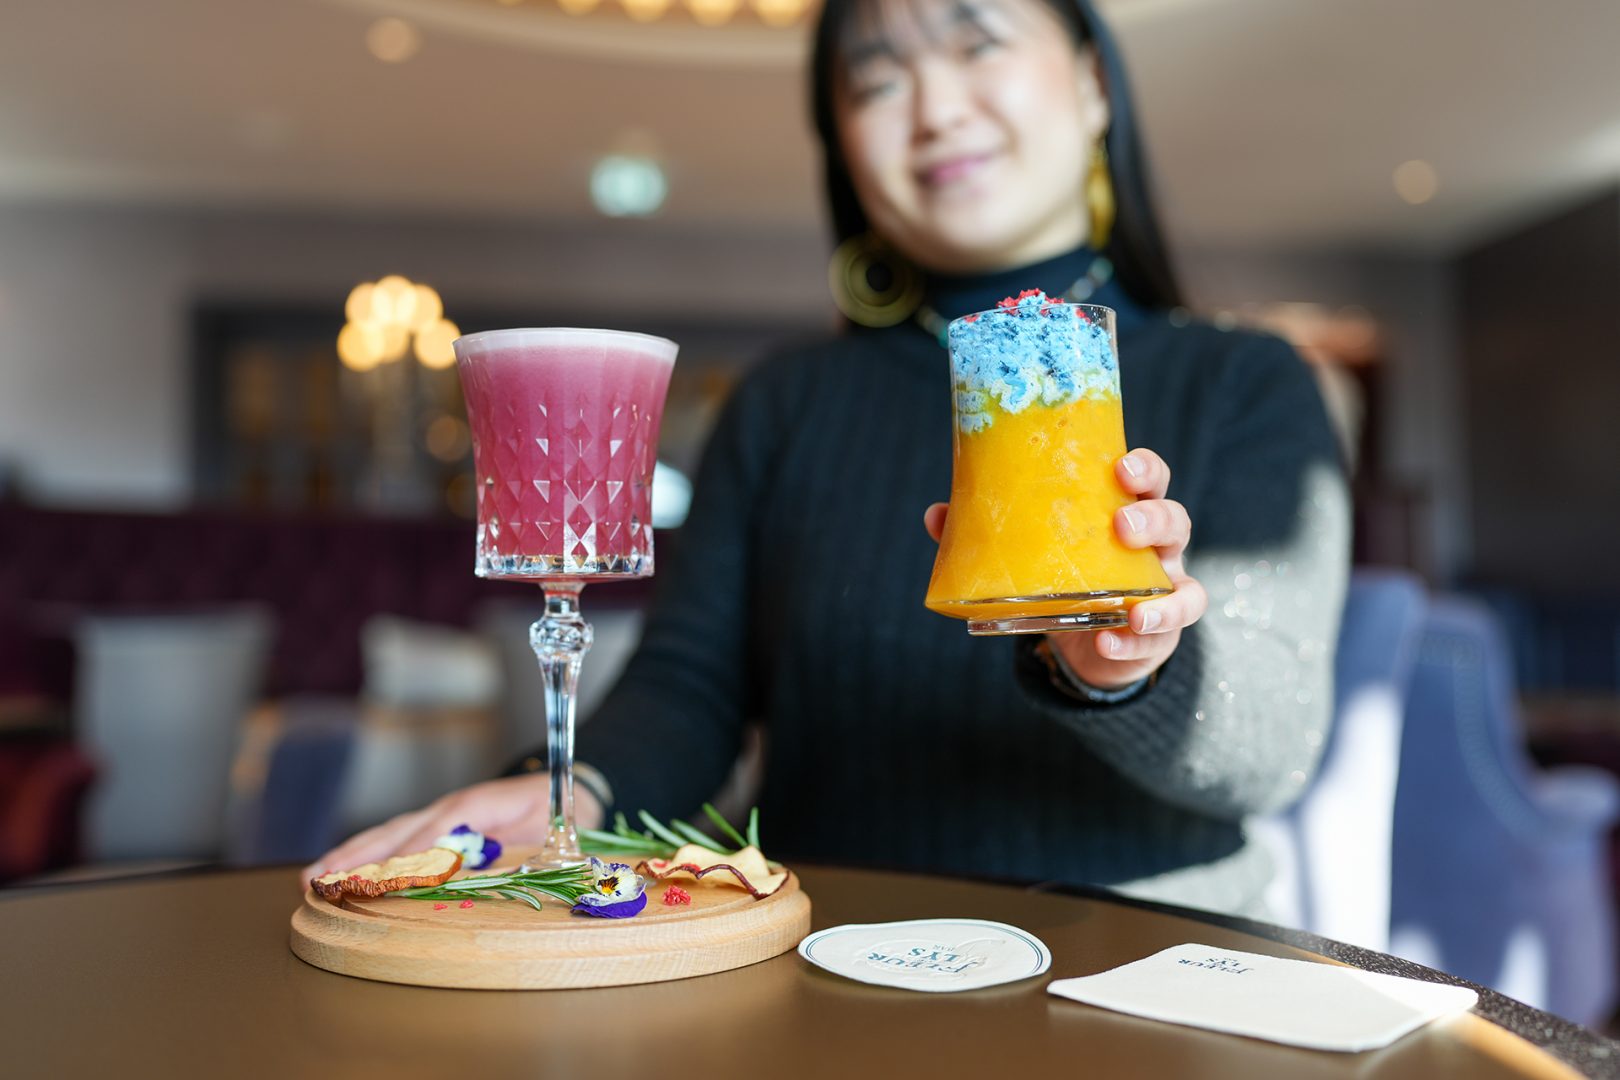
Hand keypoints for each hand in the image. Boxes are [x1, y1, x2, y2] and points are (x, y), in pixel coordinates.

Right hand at [301, 773, 603, 878]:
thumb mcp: (545, 826)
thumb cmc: (556, 809)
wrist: (569, 789)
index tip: (381, 879)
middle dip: (356, 856)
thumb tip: (468, 873)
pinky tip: (344, 874)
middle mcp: (451, 810)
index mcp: (477, 805)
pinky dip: (369, 857)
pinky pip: (400, 841)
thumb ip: (511, 846)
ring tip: (314, 878)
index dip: (410, 853)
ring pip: (389, 836)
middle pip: (397, 831)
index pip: (436, 829)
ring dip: (351, 857)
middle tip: (317, 879)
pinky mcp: (441, 828)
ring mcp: (442, 818)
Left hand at [923, 447, 1206, 691]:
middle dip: (1154, 518)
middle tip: (1123, 524)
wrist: (1089, 641)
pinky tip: (1109, 642)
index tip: (1121, 466)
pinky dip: (1136, 642)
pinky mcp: (1162, 634)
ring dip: (1163, 596)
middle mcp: (1155, 548)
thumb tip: (937, 515)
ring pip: (1187, 585)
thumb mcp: (1033, 556)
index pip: (1147, 479)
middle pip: (1175, 519)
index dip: (1143, 469)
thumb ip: (989, 537)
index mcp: (1124, 512)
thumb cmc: (1065, 578)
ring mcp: (1165, 591)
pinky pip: (1164, 636)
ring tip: (1135, 609)